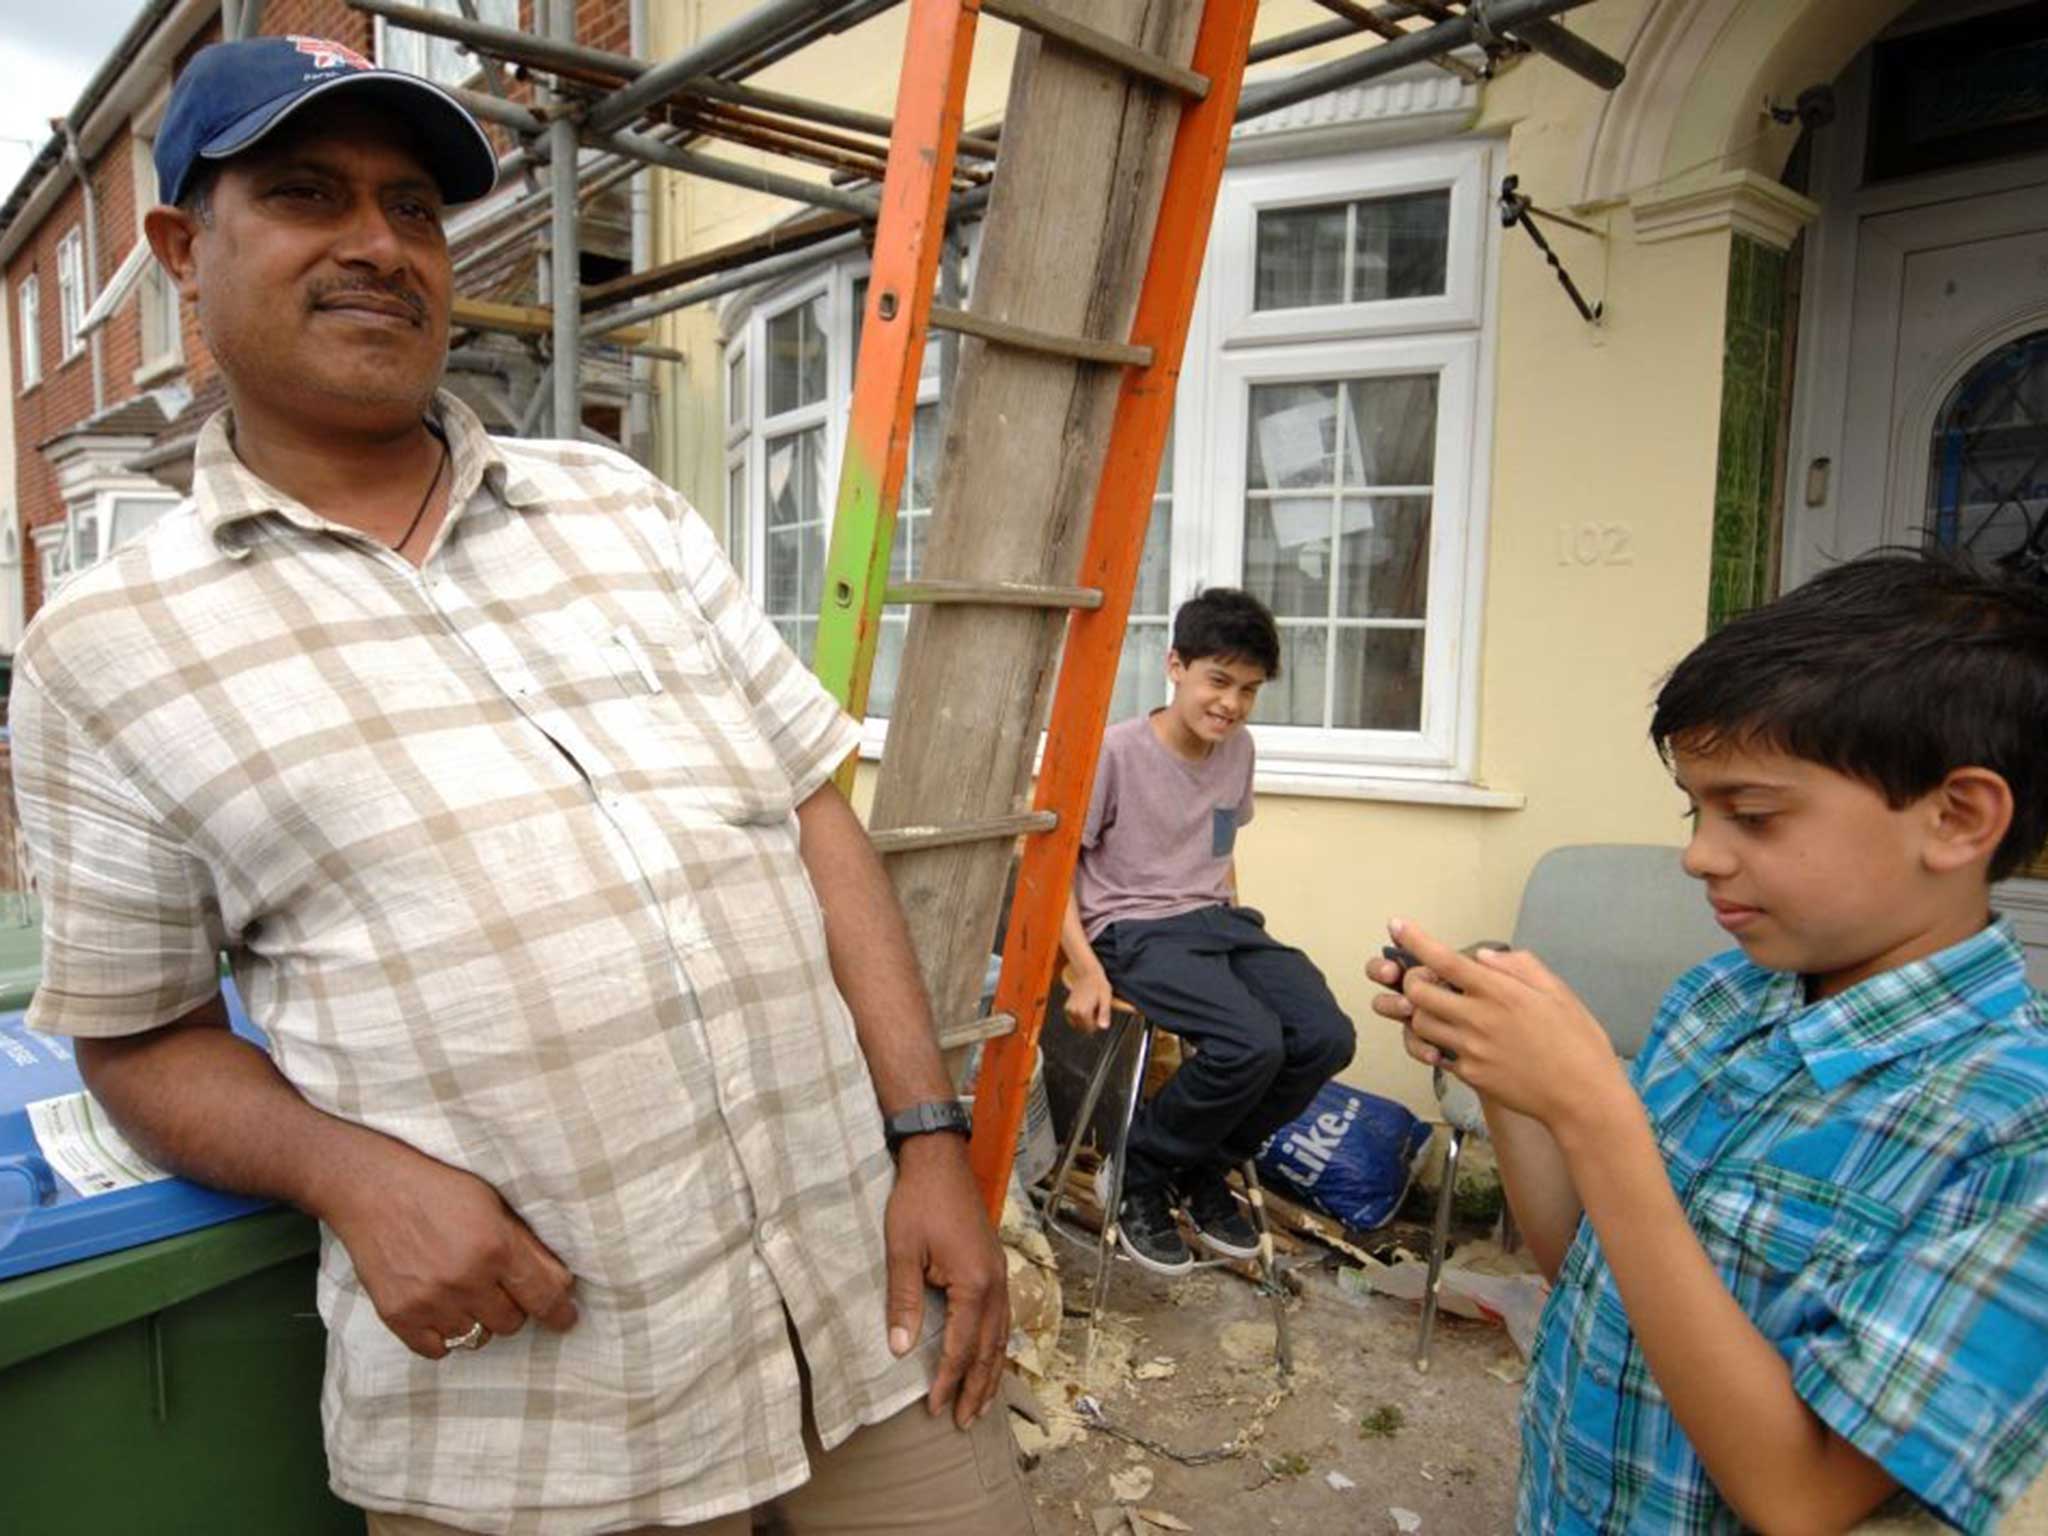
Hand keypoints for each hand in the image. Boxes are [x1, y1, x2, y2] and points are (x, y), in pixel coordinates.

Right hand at [319, 1136, 578, 1359]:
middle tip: (499, 1286)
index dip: (560, 1313)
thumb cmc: (439, 1189)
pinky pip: (438, 1350)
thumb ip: (526, 1246)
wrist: (372, 1188)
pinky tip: (442, 1310)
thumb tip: (560, 1284)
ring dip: (478, 1319)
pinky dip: (445, 1336)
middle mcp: (466, 1279)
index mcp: (496, 1247)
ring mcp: (430, 1301)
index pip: (544, 1298)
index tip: (565, 1319)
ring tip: (464, 1290)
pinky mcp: (398, 1316)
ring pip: (477, 1338)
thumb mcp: (494, 1205)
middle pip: (512, 1323)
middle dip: (513, 1307)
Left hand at [883, 1133, 1009, 1426]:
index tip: (934, 1408)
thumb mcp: (902, 1250)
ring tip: (982, 1403)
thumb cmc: (918, 1201)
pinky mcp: (996, 1266)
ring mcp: (1000, 1274)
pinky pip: (1003, 1318)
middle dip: (977, 1388)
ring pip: (1002, 1336)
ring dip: (992, 1372)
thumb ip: (904, 1301)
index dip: (947, 1380)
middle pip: (990, 1349)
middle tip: (963, 1421)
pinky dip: (997, 1345)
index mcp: (974, 1283)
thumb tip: (899, 1348)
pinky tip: (991, 1357)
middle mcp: (995, 1284)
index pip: (962, 1347)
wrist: (940, 1159)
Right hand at [1063, 969, 1114, 1033]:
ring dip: (1086, 1019)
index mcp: (1083, 1012)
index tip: (1100, 1008)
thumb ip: (1105, 1014)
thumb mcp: (1106, 998)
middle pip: (1084, 1028)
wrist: (1087, 973)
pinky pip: (1075, 1020)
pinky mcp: (1067, 1008)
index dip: (1098, 1021)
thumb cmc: (1099, 985)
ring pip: (1079, 1024)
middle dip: (1091, 1021)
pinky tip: (1085, 1005)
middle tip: (1095, 1006)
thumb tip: (1104, 1027)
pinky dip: (1080, 1016)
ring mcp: (1069, 1011)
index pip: (1091, 1028)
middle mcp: (1074, 1013)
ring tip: (1090, 1004)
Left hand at [1373, 919, 1631, 1130]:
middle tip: (1424, 979)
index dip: (1415, 940)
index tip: (1396, 924)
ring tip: (1440, 1010)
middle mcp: (1478, 1019)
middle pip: (1418, 993)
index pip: (1445, 960)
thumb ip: (1518, 966)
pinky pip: (1437, 1054)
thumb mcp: (1557, 991)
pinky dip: (1437, 1043)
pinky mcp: (1470, 1076)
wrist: (1583, 1097)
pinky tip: (1454, 1039)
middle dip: (1412, 981)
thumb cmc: (1577, 1040)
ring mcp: (1470, 1051)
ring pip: (1420, 1025)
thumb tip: (1480, 956)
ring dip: (1420, 1012)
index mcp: (1500, 992)